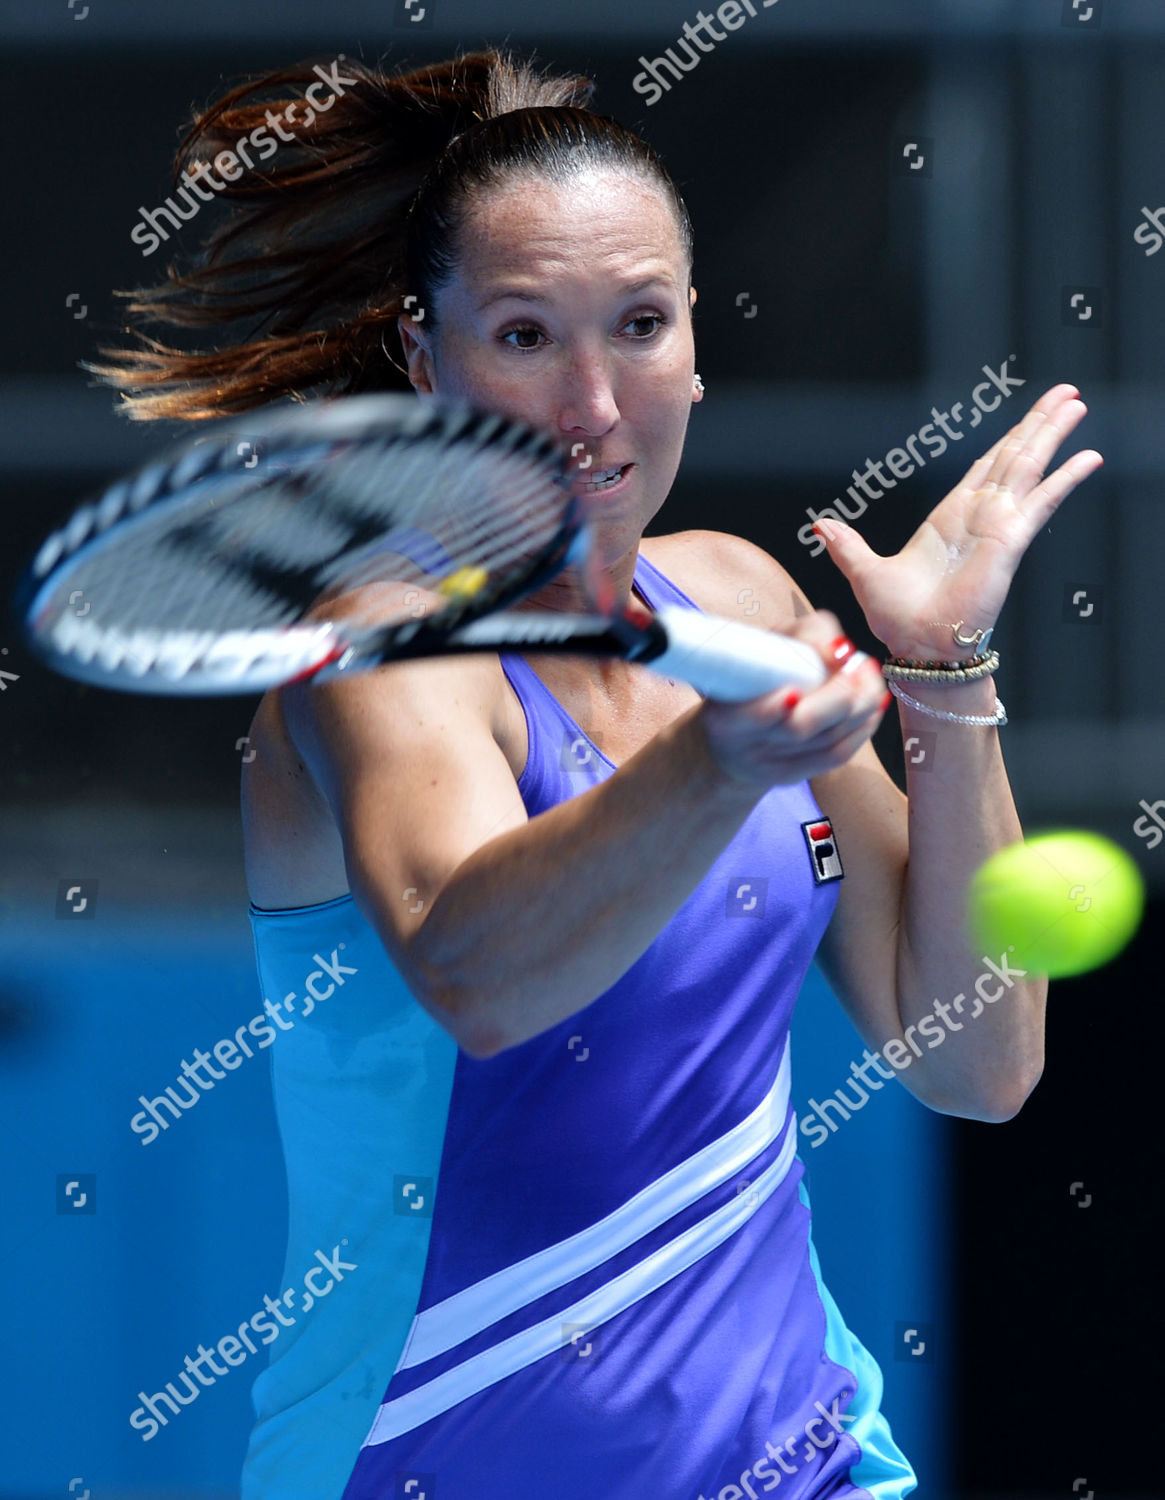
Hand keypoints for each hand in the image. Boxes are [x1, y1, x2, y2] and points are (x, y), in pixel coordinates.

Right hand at [697, 608, 886, 789]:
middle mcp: (746, 746)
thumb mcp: (757, 650)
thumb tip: (841, 651)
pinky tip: (873, 704)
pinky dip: (863, 728)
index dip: (781, 704)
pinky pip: (839, 755)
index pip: (757, 714)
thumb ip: (796, 640)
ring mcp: (771, 766)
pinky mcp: (795, 775)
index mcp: (724, 715)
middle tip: (859, 664)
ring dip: (860, 705)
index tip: (807, 681)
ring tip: (869, 675)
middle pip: (800, 727)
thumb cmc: (748, 682)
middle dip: (838, 694)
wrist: (730, 742)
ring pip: (828, 740)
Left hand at [813, 384, 1103, 659]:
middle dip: (1039, 423)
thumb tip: (820, 525)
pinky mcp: (1011, 540)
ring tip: (1077, 404)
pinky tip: (1089, 458)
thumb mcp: (865, 572)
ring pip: (1031, 467)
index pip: (985, 466)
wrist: (919, 646)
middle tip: (1065, 393)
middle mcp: (980, 516)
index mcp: (950, 517)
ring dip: (1053, 435)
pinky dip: (1065, 478)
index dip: (1007, 438)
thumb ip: (848, 546)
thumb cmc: (898, 618)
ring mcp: (999, 525)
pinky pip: (1043, 501)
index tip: (1029, 415)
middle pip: (1015, 456)